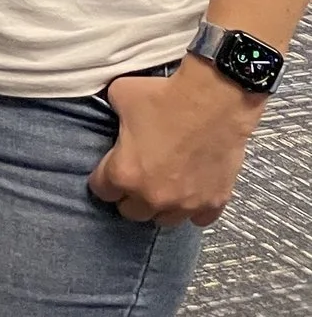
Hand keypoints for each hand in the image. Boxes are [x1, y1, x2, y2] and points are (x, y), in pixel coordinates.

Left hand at [89, 61, 263, 226]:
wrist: (214, 99)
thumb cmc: (164, 97)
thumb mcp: (119, 96)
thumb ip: (111, 113)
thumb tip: (114, 113)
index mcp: (124, 174)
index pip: (102, 191)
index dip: (103, 178)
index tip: (109, 168)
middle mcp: (153, 196)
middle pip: (131, 212)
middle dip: (129, 196)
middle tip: (136, 177)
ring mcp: (186, 203)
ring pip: (164, 220)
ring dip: (160, 206)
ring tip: (162, 187)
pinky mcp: (214, 202)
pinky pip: (200, 219)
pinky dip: (194, 209)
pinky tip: (191, 193)